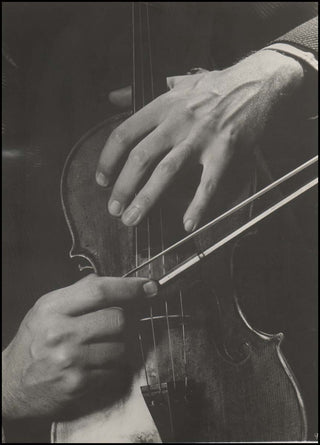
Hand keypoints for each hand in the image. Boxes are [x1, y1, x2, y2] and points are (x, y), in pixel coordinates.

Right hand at [2, 274, 157, 419]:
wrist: (10, 384)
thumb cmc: (32, 343)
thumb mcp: (45, 309)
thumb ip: (76, 292)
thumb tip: (108, 280)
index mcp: (53, 308)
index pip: (100, 291)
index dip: (130, 287)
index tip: (149, 287)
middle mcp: (61, 333)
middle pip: (118, 318)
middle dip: (124, 320)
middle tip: (116, 324)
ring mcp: (70, 360)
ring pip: (121, 346)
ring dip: (119, 345)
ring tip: (101, 347)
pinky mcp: (78, 383)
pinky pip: (115, 369)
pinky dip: (113, 366)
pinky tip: (97, 364)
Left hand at [96, 50, 302, 231]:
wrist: (255, 83)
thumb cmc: (213, 86)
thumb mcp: (174, 83)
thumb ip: (140, 93)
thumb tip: (112, 97)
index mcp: (162, 106)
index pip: (124, 134)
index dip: (108, 159)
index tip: (102, 179)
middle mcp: (177, 122)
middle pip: (140, 157)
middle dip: (123, 187)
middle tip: (114, 209)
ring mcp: (201, 137)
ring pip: (166, 172)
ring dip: (146, 199)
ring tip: (133, 219)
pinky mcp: (224, 150)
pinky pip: (207, 184)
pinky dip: (197, 206)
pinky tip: (188, 224)